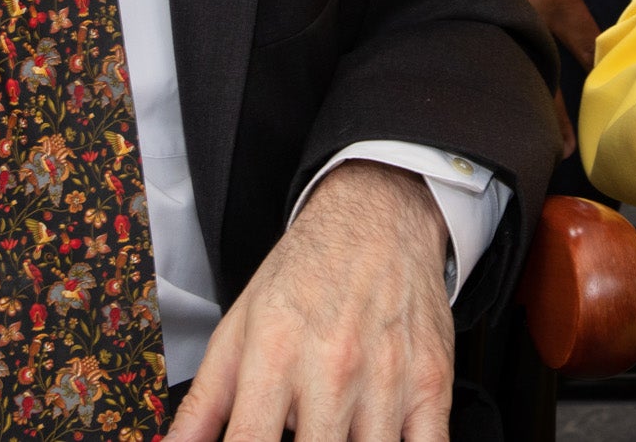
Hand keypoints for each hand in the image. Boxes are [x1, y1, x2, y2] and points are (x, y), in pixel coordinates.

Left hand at [167, 160, 455, 441]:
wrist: (380, 216)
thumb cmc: (307, 273)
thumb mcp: (239, 326)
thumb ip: (203, 401)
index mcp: (275, 354)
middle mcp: (333, 369)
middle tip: (295, 436)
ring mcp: (387, 378)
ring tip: (332, 434)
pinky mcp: (432, 383)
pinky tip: (379, 439)